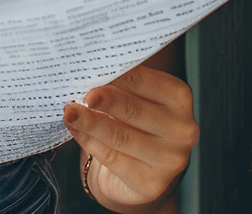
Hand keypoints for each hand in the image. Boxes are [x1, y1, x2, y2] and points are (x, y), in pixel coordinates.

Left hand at [62, 63, 197, 211]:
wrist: (141, 166)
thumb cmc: (136, 120)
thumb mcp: (135, 97)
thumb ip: (119, 84)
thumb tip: (88, 72)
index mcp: (179, 97)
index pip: (144, 80)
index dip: (116, 74)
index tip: (93, 68)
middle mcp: (181, 129)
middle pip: (135, 110)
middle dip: (106, 100)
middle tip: (85, 94)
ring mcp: (169, 160)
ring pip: (121, 136)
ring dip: (90, 123)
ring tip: (69, 112)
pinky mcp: (151, 183)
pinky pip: (113, 158)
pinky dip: (89, 141)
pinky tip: (75, 130)